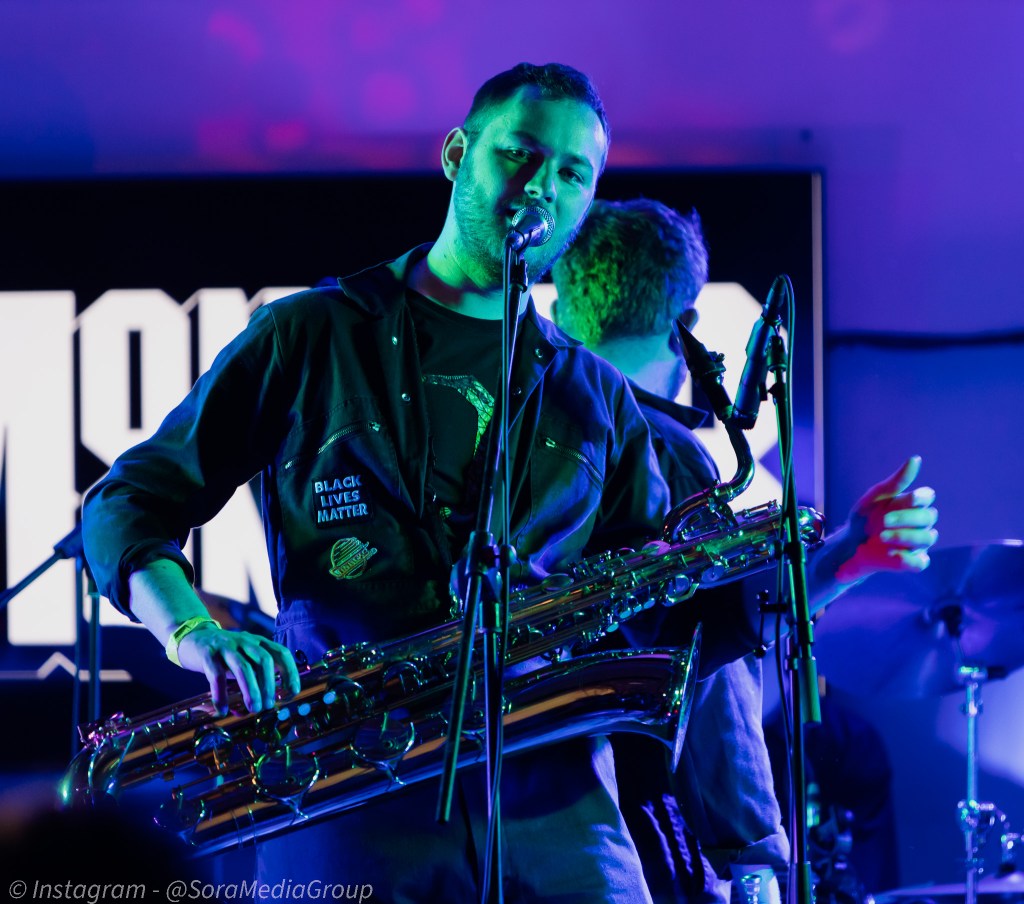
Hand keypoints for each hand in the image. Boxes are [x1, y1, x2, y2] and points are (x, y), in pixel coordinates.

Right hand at [177, 624, 301, 714]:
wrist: (192, 637)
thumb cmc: (224, 655)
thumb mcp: (243, 659)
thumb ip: (254, 677)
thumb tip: (262, 705)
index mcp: (257, 642)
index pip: (280, 652)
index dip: (290, 671)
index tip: (293, 691)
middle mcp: (245, 641)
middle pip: (264, 660)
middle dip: (269, 684)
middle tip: (269, 705)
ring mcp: (226, 646)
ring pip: (243, 667)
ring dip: (251, 690)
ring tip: (254, 709)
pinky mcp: (207, 653)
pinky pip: (216, 675)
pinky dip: (220, 694)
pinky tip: (222, 710)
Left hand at [830, 455, 937, 584]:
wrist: (850, 544)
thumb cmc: (864, 518)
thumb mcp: (874, 498)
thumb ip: (896, 482)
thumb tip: (915, 459)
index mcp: (911, 504)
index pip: (928, 497)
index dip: (922, 497)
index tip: (912, 497)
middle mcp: (919, 523)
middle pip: (928, 517)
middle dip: (907, 518)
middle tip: (883, 521)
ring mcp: (918, 543)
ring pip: (927, 538)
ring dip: (905, 536)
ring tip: (882, 536)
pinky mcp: (912, 561)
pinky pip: (920, 562)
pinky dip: (908, 558)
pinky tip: (891, 553)